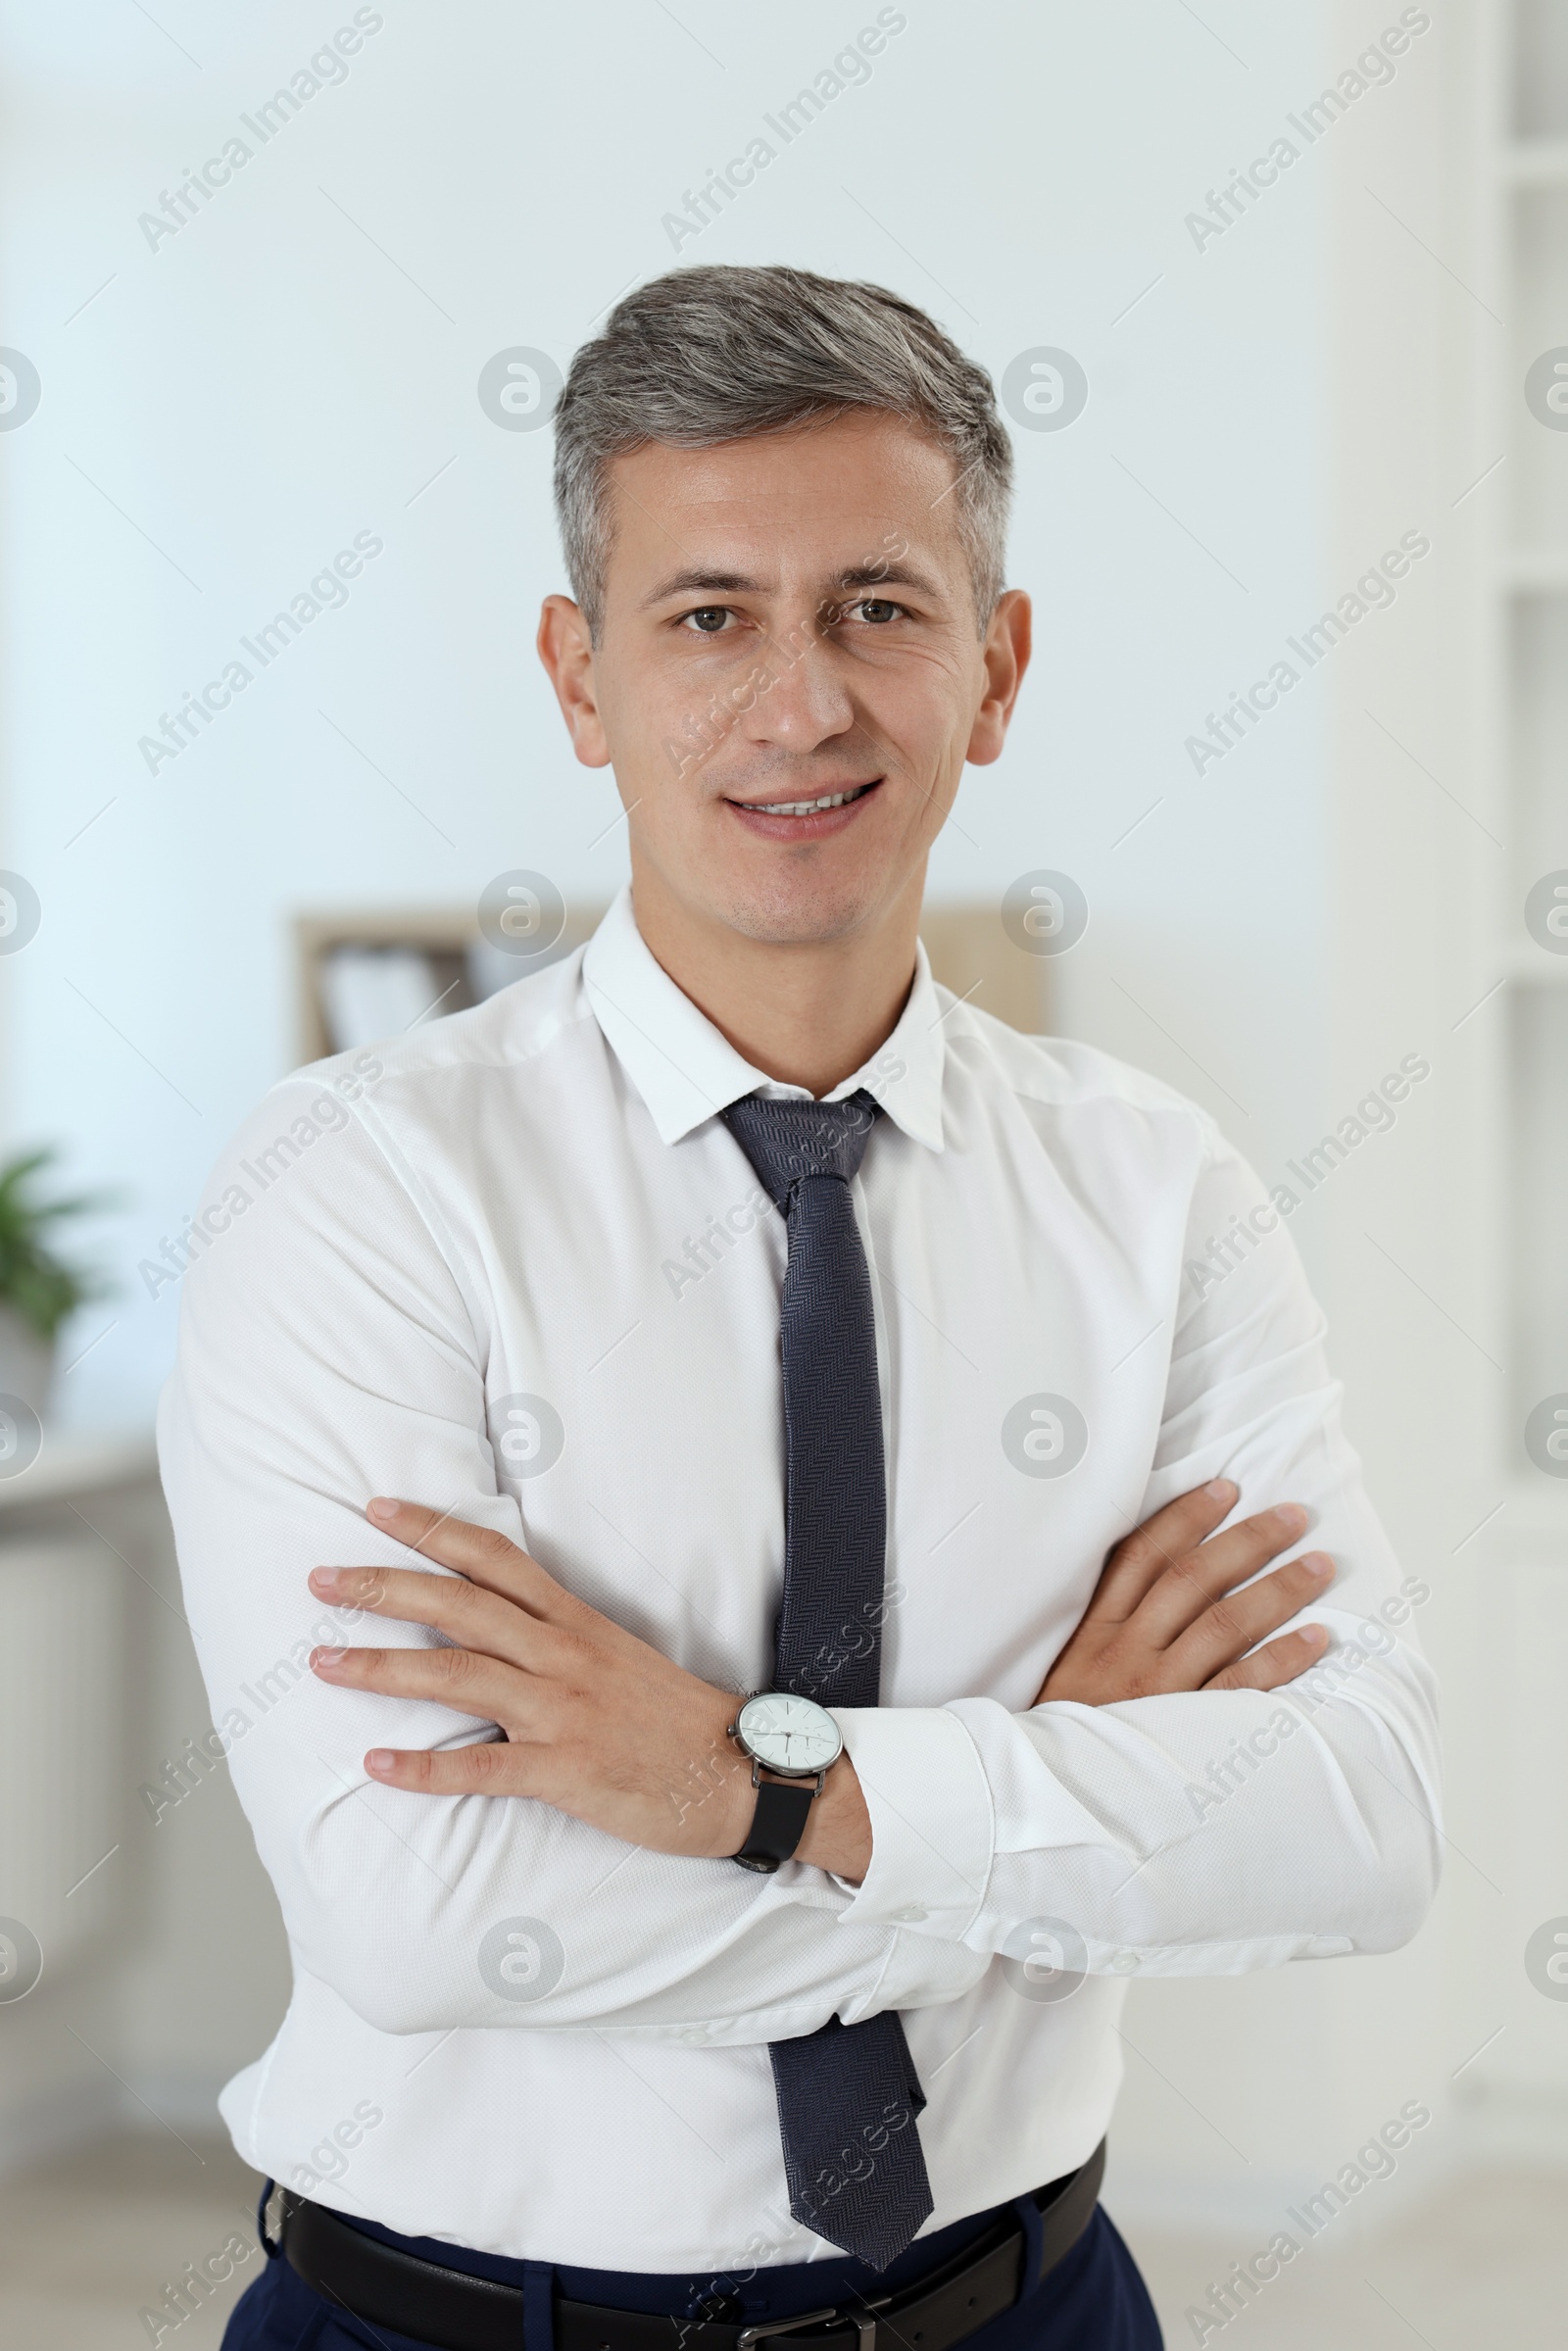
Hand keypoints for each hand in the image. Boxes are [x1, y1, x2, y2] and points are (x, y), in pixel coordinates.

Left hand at [306, 1500, 872, 1879]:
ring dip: (382, 1667)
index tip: (376, 1509)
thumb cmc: (674, 1718)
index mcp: (575, 1621)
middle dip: (384, 1586)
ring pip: (457, 1677)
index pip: (493, 1558)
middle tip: (321, 1578)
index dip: (432, 1529)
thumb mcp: (616, 1655)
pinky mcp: (567, 1771)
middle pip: (459, 1606)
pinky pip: (483, 1769)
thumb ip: (554, 1636)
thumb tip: (489, 1625)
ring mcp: (563, 1712)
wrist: (741, 1773)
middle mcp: (563, 1656)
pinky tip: (376, 1764)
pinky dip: (424, 1768)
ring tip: (321, 1663)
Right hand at [1037, 1478, 1332, 1706]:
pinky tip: (1316, 1637)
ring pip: (1225, 1624)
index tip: (1226, 1489)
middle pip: (1194, 1579)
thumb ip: (1101, 1622)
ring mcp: (1158, 1690)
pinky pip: (1243, 1687)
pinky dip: (1283, 1658)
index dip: (1186, 1516)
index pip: (1142, 1555)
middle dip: (1247, 1541)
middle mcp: (1126, 1650)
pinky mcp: (1186, 1731)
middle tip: (1293, 1516)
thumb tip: (1152, 1572)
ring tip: (1319, 1566)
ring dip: (1278, 1590)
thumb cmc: (1063, 1729)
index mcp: (1093, 1628)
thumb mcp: (1061, 1665)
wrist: (1050, 1795)